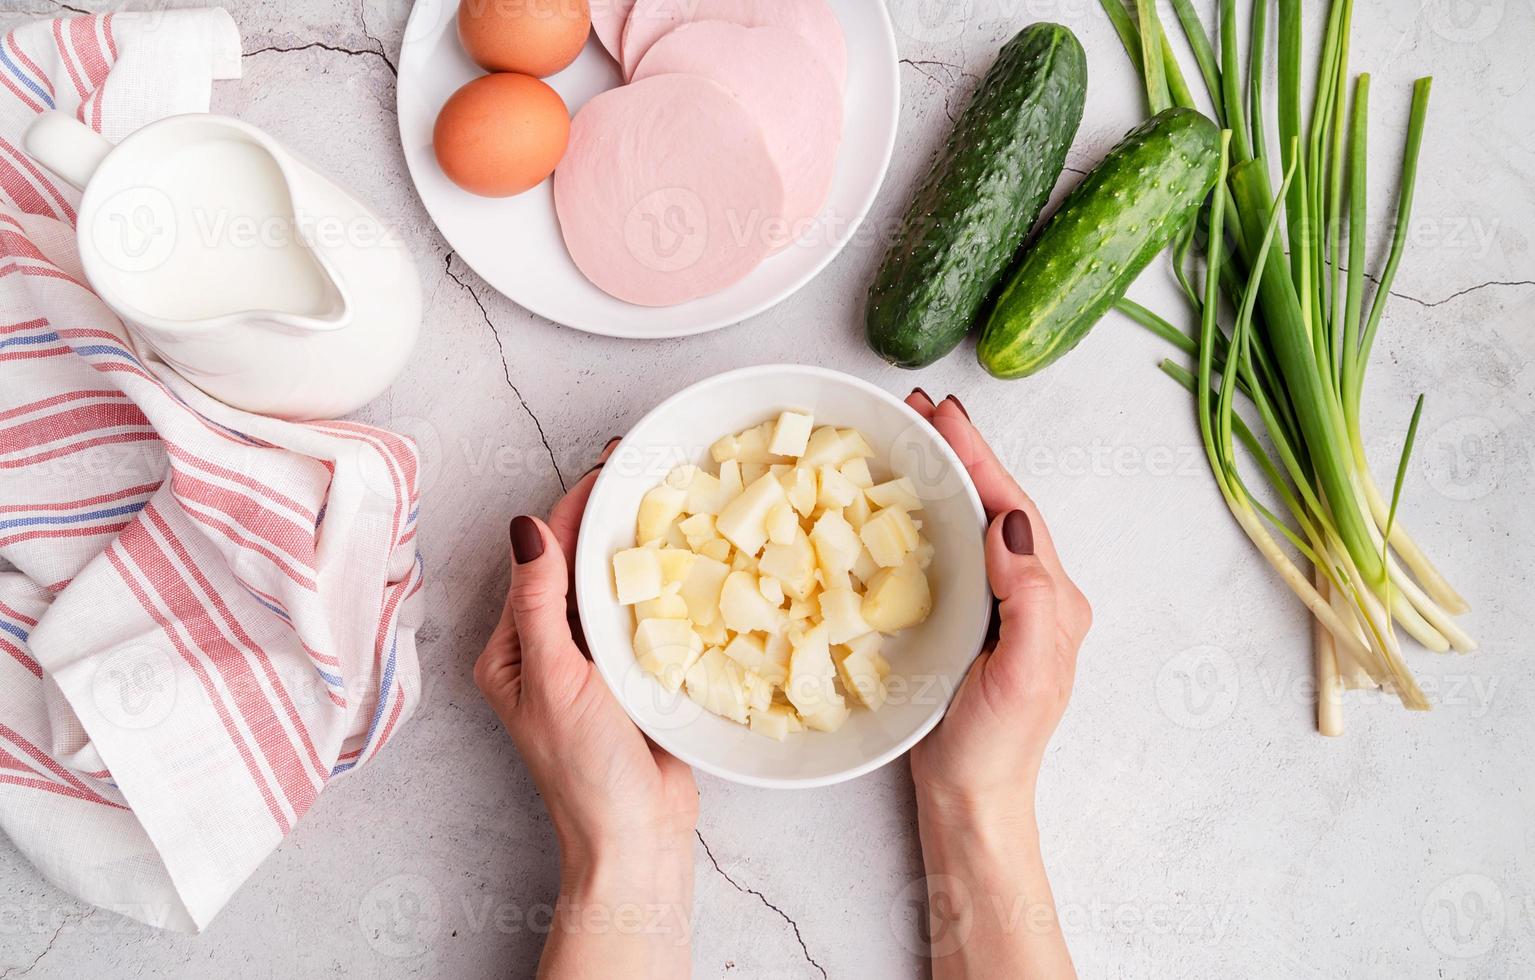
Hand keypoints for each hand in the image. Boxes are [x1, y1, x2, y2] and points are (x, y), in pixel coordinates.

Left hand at [475, 441, 696, 976]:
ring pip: (612, 589)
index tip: (610, 465)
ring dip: (636, 548)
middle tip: (646, 468)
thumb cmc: (585, 770)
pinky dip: (661, 587)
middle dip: (607, 519)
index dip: (573, 509)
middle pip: (576, 567)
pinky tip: (686, 559)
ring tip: (669, 499)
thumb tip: (526, 527)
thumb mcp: (553, 678)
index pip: (541, 559)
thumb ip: (540, 604)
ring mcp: (593, 663)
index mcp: (512, 649)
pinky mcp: (634, 678)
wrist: (636, 837)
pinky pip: (643, 619)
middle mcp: (547, 650)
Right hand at [904, 391, 1089, 979]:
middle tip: (917, 408)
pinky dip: (925, 517)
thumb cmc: (996, 748)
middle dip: (959, 452)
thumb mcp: (1026, 675)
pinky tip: (898, 506)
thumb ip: (1031, 599)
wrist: (971, 802)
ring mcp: (996, 608)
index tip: (943, 413)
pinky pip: (947, 553)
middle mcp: (1030, 593)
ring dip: (941, 476)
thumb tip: (1012, 523)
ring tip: (907, 438)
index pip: (1014, 507)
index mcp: (1050, 596)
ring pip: (970, 522)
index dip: (978, 456)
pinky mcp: (963, 623)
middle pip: (994, 503)